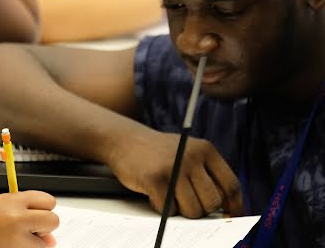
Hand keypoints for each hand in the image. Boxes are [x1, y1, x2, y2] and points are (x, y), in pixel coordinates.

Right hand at [0, 191, 58, 247]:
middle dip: (44, 225)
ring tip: (12, 238)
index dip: (43, 206)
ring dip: (34, 242)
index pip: (48, 201)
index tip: (36, 210)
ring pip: (44, 244)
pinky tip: (9, 245)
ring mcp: (15, 242)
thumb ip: (26, 211)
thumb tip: (51, 236)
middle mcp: (16, 221)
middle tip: (29, 227)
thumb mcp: (1, 204)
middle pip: (52, 221)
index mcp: (13, 203)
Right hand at [109, 129, 243, 217]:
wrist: (125, 140)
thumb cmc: (159, 153)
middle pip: (212, 202)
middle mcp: (192, 156)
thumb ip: (206, 174)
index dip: (234, 206)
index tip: (232, 217)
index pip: (231, 185)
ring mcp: (173, 167)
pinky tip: (155, 194)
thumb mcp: (187, 153)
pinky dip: (163, 208)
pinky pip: (169, 209)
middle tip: (186, 202)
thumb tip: (226, 208)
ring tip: (169, 196)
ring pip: (193, 210)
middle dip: (201, 209)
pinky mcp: (155, 178)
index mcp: (205, 150)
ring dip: (181, 210)